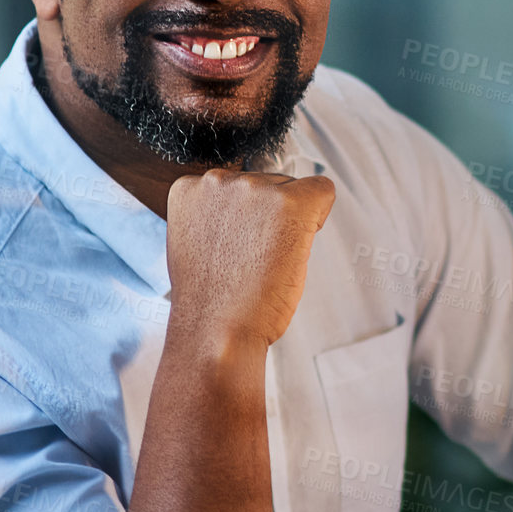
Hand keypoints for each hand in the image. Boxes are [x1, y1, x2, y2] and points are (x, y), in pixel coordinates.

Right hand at [166, 169, 335, 350]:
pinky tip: (296, 248)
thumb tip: (247, 211)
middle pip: (268, 184)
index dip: (248, 218)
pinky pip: (322, 191)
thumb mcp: (197, 243)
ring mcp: (253, 189)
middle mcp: (219, 180)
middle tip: (254, 260)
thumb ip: (218, 216)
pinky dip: (319, 217)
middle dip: (269, 218)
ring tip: (267, 261)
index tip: (240, 245)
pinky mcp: (289, 203)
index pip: (238, 183)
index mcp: (190, 188)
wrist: (217, 331)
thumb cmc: (211, 301)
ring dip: (290, 223)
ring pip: (293, 191)